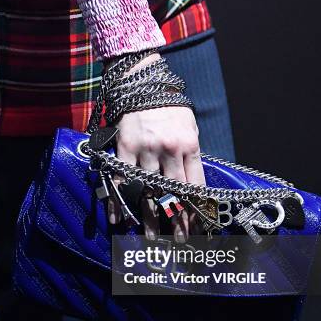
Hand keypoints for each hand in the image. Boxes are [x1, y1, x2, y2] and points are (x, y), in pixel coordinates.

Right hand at [108, 104, 204, 241]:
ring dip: (150, 217)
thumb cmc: (169, 104)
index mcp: (190, 145)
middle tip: (180, 240)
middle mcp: (170, 150)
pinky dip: (121, 201)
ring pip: (149, 190)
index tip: (199, 227)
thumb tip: (192, 182)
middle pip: (175, 193)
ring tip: (153, 237)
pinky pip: (123, 179)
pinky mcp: (124, 147)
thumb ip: (190, 153)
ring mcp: (145, 149)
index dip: (197, 209)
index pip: (196, 185)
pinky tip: (121, 219)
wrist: (142, 79)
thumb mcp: (189, 126)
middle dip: (177, 220)